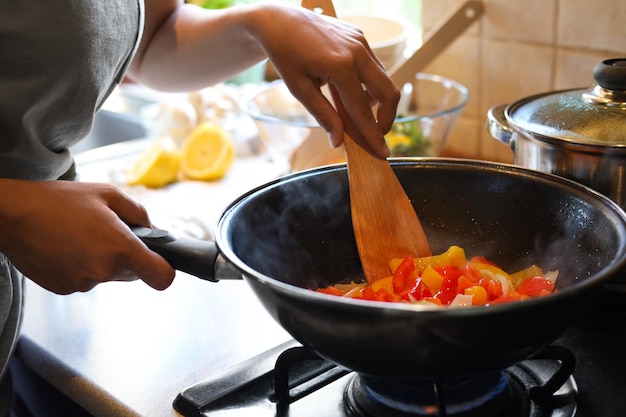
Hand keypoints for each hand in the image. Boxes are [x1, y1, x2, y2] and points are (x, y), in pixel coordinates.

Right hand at [0, 180, 174, 293]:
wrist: (12, 216)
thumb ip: (138, 213)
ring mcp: (83, 283)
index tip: (161, 262)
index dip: (165, 271)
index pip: (161, 277)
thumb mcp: (108, 194)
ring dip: (102, 260)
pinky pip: (85, 279)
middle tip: (106, 232)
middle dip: (127, 256)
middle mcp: (105, 271)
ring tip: (80, 235)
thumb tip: (153, 230)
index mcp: (122, 248)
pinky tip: (65, 247)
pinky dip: (81, 266)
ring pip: (107, 275)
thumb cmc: (59, 201)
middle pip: (133, 273)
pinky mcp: (65, 289)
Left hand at [252, 4, 399, 156]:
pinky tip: (350, 92)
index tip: (382, 152)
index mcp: (340, 66)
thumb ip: (323, 115)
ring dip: (377, 101)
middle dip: (386, 119)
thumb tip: (338, 141)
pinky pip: (374, 67)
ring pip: (384, 80)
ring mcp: (361, 42)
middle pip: (388, 93)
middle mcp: (357, 52)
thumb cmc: (285, 55)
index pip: (362, 110)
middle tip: (375, 134)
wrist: (279, 21)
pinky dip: (369, 85)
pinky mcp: (360, 37)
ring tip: (355, 112)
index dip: (373, 134)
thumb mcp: (299, 89)